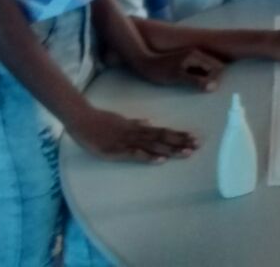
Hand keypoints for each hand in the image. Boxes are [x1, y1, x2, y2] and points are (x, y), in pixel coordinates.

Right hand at [68, 107, 197, 163]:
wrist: (82, 119)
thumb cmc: (100, 120)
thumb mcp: (121, 120)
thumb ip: (135, 123)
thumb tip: (149, 122)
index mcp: (137, 127)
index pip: (162, 131)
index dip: (178, 135)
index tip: (193, 138)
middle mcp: (136, 133)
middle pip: (162, 137)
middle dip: (180, 142)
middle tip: (198, 145)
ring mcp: (127, 141)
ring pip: (153, 145)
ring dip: (171, 149)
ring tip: (187, 153)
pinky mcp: (117, 150)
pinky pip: (136, 154)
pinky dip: (149, 157)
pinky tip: (160, 160)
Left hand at [133, 48, 224, 91]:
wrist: (143, 61)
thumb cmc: (159, 70)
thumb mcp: (177, 77)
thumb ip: (196, 81)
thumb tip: (213, 87)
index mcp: (196, 55)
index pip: (217, 67)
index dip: (216, 79)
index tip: (207, 89)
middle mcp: (197, 53)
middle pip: (215, 66)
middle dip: (214, 78)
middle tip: (204, 90)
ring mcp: (192, 56)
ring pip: (208, 68)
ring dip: (207, 78)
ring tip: (198, 87)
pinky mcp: (187, 60)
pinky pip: (200, 68)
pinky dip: (200, 76)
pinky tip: (192, 82)